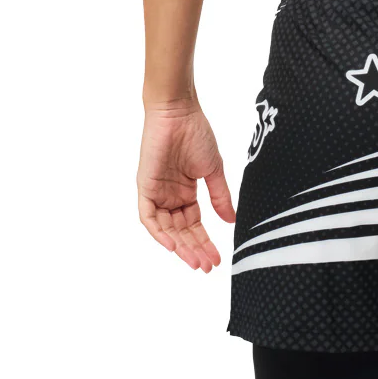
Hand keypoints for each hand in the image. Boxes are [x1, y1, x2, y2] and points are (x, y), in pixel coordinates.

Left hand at [137, 102, 235, 271]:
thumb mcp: (213, 170)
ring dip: (179, 246)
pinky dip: (159, 233)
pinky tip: (173, 246)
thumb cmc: (196, 134)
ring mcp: (157, 193)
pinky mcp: (145, 187)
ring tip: (195, 261)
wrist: (179, 113)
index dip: (205, 242)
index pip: (194, 225)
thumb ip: (220, 196)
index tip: (217, 259)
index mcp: (185, 192)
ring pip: (166, 229)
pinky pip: (149, 217)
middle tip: (207, 266)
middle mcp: (170, 196)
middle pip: (181, 231)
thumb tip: (231, 220)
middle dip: (194, 249)